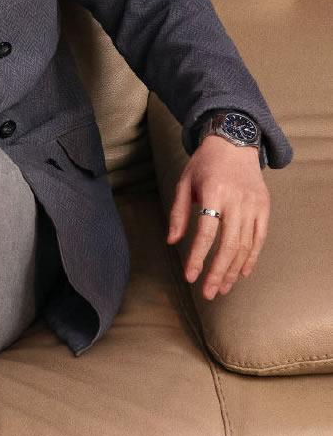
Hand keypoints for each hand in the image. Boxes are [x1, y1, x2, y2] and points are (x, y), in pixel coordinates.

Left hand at [165, 134, 269, 299]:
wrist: (234, 143)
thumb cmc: (204, 164)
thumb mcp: (184, 183)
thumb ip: (178, 213)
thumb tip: (171, 241)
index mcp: (213, 192)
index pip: (206, 232)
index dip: (198, 257)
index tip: (190, 276)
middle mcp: (236, 200)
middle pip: (229, 244)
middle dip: (217, 271)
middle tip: (207, 292)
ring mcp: (253, 204)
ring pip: (246, 245)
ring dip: (233, 270)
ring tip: (222, 288)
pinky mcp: (264, 207)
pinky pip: (260, 238)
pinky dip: (252, 258)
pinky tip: (242, 273)